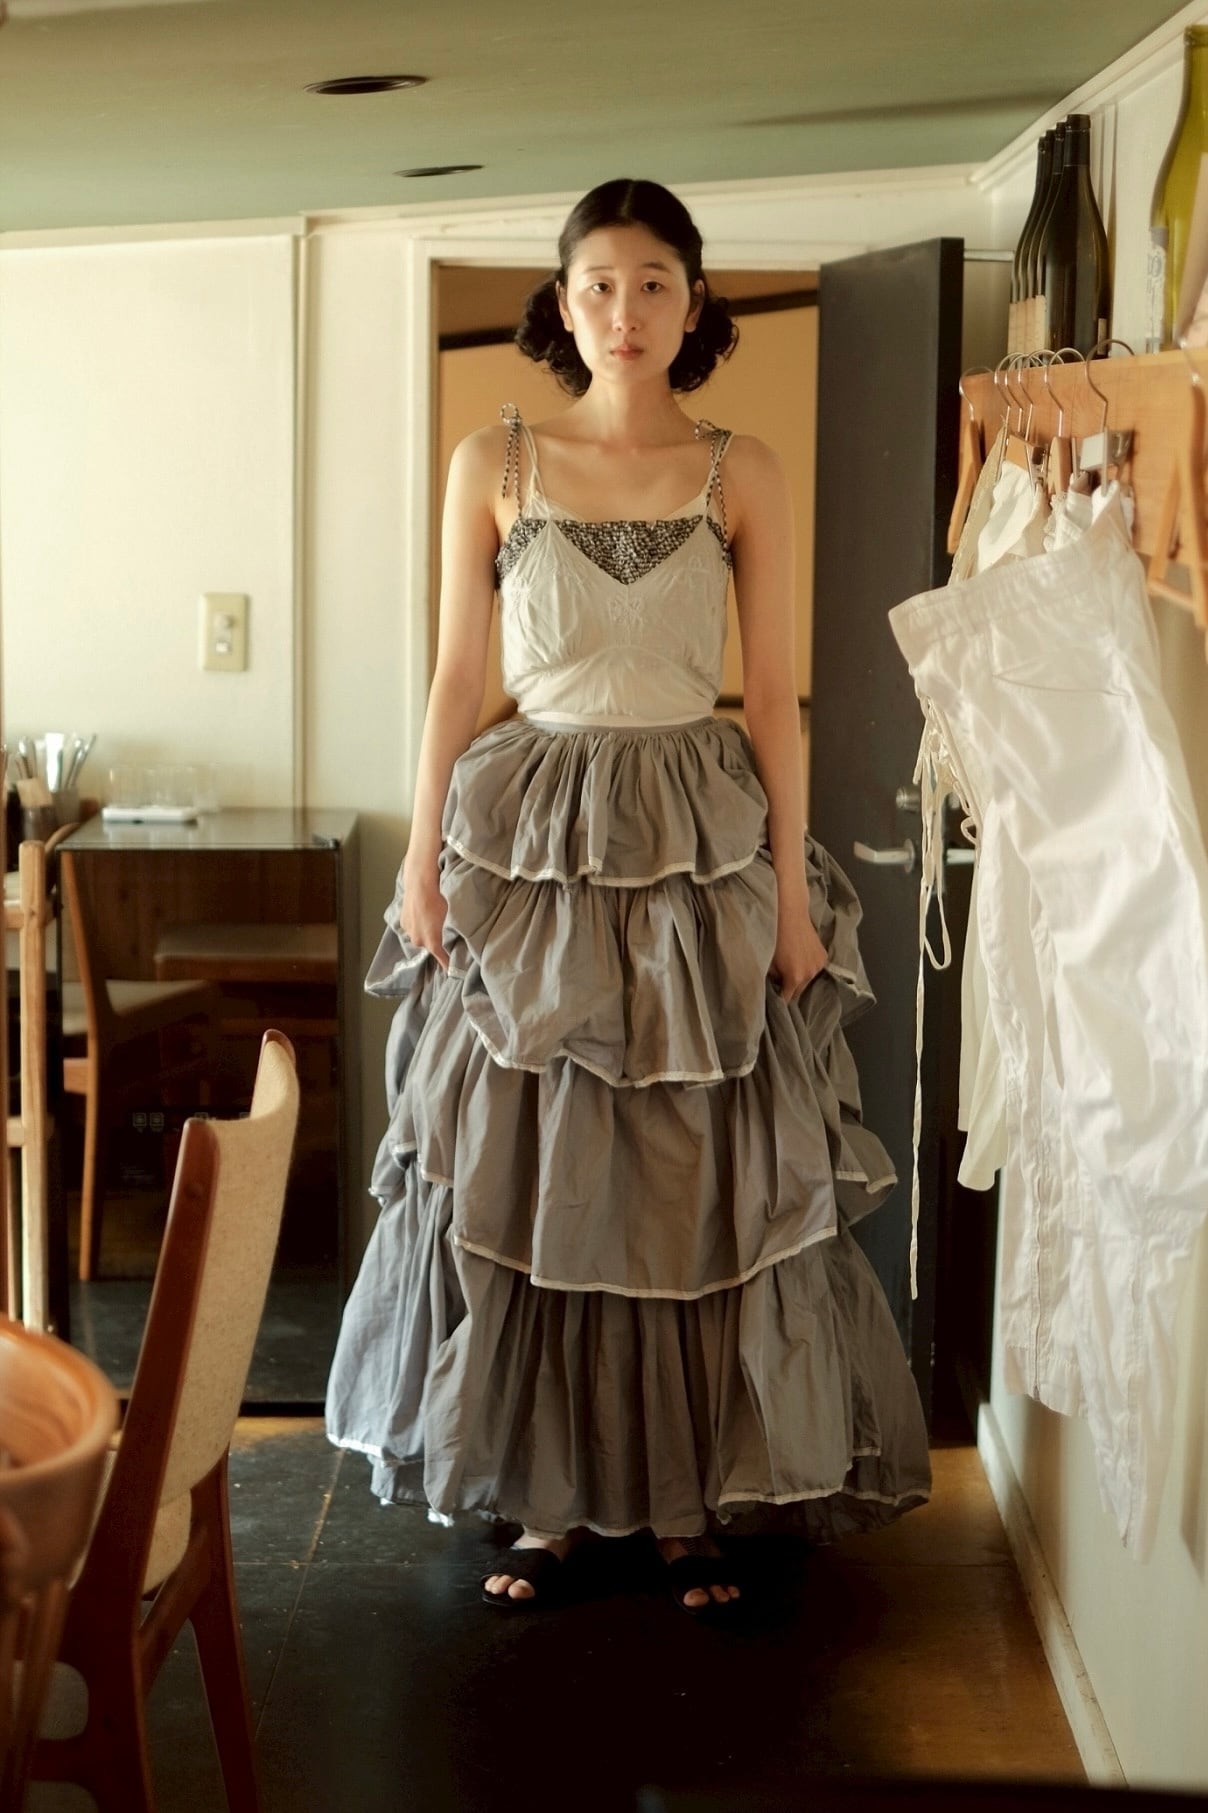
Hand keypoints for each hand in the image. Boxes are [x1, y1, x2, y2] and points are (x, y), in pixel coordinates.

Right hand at [400, 856, 448, 970]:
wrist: (421, 882)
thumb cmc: (441, 899)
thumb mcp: (454, 917)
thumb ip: (456, 933)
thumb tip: (463, 941)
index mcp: (433, 943)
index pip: (444, 962)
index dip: (451, 966)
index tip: (457, 970)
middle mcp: (419, 941)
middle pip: (431, 947)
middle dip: (438, 942)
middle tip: (446, 931)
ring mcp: (408, 931)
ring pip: (421, 936)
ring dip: (426, 931)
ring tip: (433, 918)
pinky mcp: (402, 921)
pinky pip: (413, 927)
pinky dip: (418, 922)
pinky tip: (424, 911)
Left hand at [769, 879, 826, 1004]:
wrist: (790, 914)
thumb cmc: (774, 936)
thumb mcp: (768, 960)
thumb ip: (772, 977)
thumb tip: (774, 983)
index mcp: (795, 977)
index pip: (787, 998)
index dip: (779, 999)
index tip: (773, 998)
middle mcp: (810, 974)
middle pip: (798, 990)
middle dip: (789, 988)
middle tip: (779, 981)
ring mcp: (819, 965)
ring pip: (808, 979)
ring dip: (800, 977)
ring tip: (790, 968)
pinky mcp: (824, 956)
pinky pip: (814, 968)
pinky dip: (807, 967)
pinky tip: (799, 959)